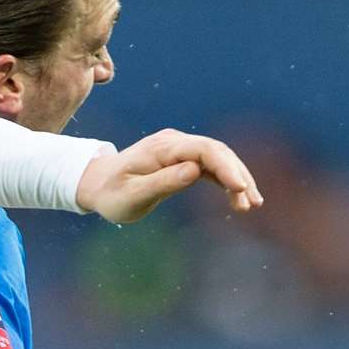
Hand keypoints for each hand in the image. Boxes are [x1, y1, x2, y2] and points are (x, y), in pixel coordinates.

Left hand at [75, 128, 263, 222]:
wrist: (97, 184)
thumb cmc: (111, 194)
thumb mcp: (132, 196)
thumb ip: (162, 183)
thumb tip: (195, 171)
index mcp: (161, 148)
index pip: (203, 150)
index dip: (225, 167)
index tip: (240, 188)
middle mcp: (173, 142)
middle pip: (216, 151)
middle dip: (237, 175)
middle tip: (251, 203)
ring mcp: (179, 148)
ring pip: (217, 158)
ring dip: (236, 179)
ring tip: (251, 206)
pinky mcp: (182, 158)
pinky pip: (211, 166)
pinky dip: (226, 181)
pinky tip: (239, 199)